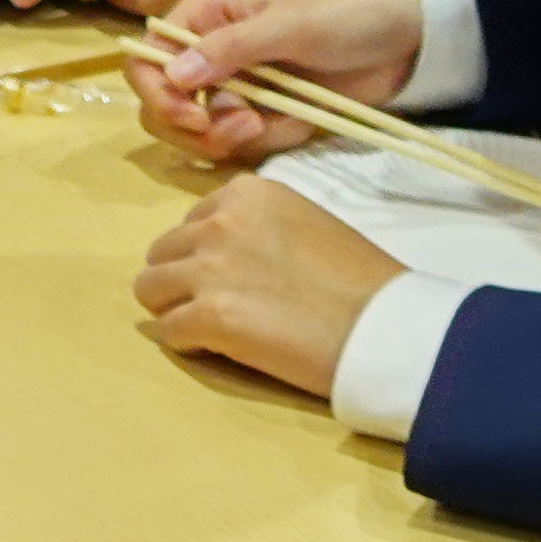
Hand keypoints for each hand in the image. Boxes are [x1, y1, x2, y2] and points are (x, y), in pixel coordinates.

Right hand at [125, 0, 424, 165]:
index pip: (147, 57)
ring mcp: (235, 85)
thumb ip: (231, 48)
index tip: (192, 116)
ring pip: (199, 131)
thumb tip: (174, 74)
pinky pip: (243, 142)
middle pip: (163, 104)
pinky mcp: (263, 113)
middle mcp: (207, 51)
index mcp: (201, 14)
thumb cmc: (345, 13)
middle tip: (244, 128)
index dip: (157, 93)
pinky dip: (266, 141)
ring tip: (274, 124)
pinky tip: (298, 123)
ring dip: (231, 138)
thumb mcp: (290, 24)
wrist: (406, 38)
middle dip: (194, 127)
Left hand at [134, 176, 408, 398]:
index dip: (206, 254)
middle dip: (183, 280)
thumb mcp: (303, 223)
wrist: (390, 328)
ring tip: (214, 329)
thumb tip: (214, 248)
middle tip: (221, 307)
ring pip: (150, 288)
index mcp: (246, 193)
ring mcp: (211, 268)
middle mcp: (220, 221)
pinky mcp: (210, 316)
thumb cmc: (361, 282)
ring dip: (176, 309)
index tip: (236, 278)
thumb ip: (254, 226)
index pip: (192, 221)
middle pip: (163, 253)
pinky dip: (186, 343)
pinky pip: (167, 332)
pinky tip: (218, 349)